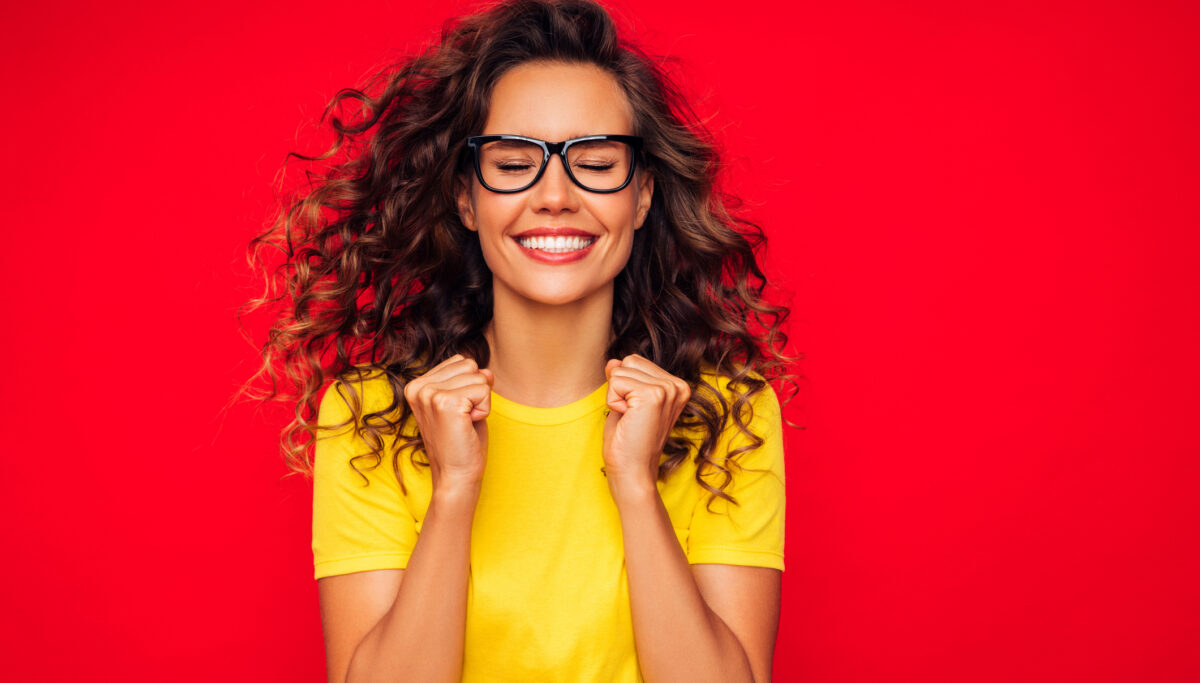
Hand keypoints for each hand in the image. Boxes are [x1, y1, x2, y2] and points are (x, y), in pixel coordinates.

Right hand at [402, 354, 493, 486]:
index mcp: (416, 385)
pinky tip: (468, 426)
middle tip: (462, 420)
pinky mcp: (446, 403)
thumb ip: (471, 381)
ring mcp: (430, 394)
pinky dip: (484, 410)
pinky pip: (484, 390)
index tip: (457, 412)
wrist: (456, 476)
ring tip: (464, 423)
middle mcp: (418, 387)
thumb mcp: (464, 403)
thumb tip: (487, 371)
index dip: (469, 386)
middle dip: (476, 392)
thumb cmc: (461, 442)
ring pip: (479, 376)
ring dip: (481, 402)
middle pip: (469, 365)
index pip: (460, 361)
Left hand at [602, 354, 690, 493]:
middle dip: (620, 388)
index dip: (625, 387)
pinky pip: (615, 381)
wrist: (633, 473)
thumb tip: (613, 361)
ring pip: (620, 369)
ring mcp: (667, 389)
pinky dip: (613, 401)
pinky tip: (627, 419)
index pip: (636, 362)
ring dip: (616, 396)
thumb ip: (623, 380)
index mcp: (677, 387)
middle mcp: (677, 385)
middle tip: (631, 417)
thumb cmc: (628, 444)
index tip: (635, 414)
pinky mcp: (653, 395)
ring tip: (630, 419)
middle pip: (629, 361)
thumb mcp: (625, 404)